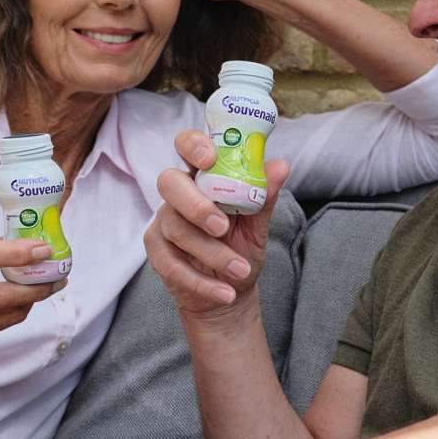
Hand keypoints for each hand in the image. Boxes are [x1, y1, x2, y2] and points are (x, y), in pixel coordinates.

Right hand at [0, 239, 63, 351]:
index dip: (17, 254)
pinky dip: (21, 309)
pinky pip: (3, 323)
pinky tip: (29, 298)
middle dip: (35, 285)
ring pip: (5, 311)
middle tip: (58, 274)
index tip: (44, 249)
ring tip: (50, 283)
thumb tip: (27, 238)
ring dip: (33, 297)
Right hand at [144, 129, 289, 318]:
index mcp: (204, 176)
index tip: (210, 157)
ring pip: (177, 229)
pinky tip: (226, 293)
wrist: (230, 290)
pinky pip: (172, 264)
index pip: (188, 145)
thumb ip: (265, 196)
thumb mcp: (258, 225)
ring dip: (212, 253)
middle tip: (222, 226)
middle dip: (196, 204)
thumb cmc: (241, 248)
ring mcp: (164, 221)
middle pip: (170, 182)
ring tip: (240, 271)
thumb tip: (280, 166)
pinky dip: (202, 282)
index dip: (193, 145)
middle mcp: (179, 193)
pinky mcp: (157, 251)